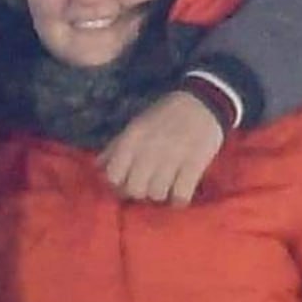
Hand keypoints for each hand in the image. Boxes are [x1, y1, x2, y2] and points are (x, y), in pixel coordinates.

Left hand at [98, 90, 223, 204]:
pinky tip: (179, 193)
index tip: (126, 183)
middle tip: (147, 187)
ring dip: (160, 195)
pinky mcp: (194, 165)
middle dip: (139, 192)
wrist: (203, 102)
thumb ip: (116, 146)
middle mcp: (149, 149)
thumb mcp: (136, 124)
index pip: (113, 175)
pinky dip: (178, 199)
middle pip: (134, 189)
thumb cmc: (165, 114)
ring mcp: (172, 158)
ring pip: (156, 195)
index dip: (118, 183)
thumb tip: (98, 167)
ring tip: (165, 187)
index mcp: (132, 138)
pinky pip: (180, 195)